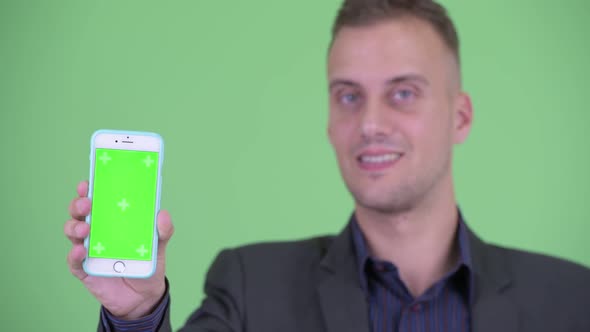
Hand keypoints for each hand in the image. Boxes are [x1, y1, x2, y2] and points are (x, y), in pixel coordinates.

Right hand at [65, 181, 173, 319]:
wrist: (143, 297)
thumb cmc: (147, 264)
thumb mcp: (159, 246)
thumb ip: (163, 231)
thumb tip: (163, 213)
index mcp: (111, 220)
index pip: (97, 200)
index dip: (89, 189)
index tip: (88, 181)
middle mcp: (96, 231)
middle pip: (79, 213)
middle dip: (79, 205)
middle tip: (87, 203)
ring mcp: (88, 250)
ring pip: (72, 233)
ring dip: (75, 227)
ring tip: (86, 229)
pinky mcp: (84, 270)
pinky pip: (73, 261)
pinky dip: (74, 255)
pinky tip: (81, 251)